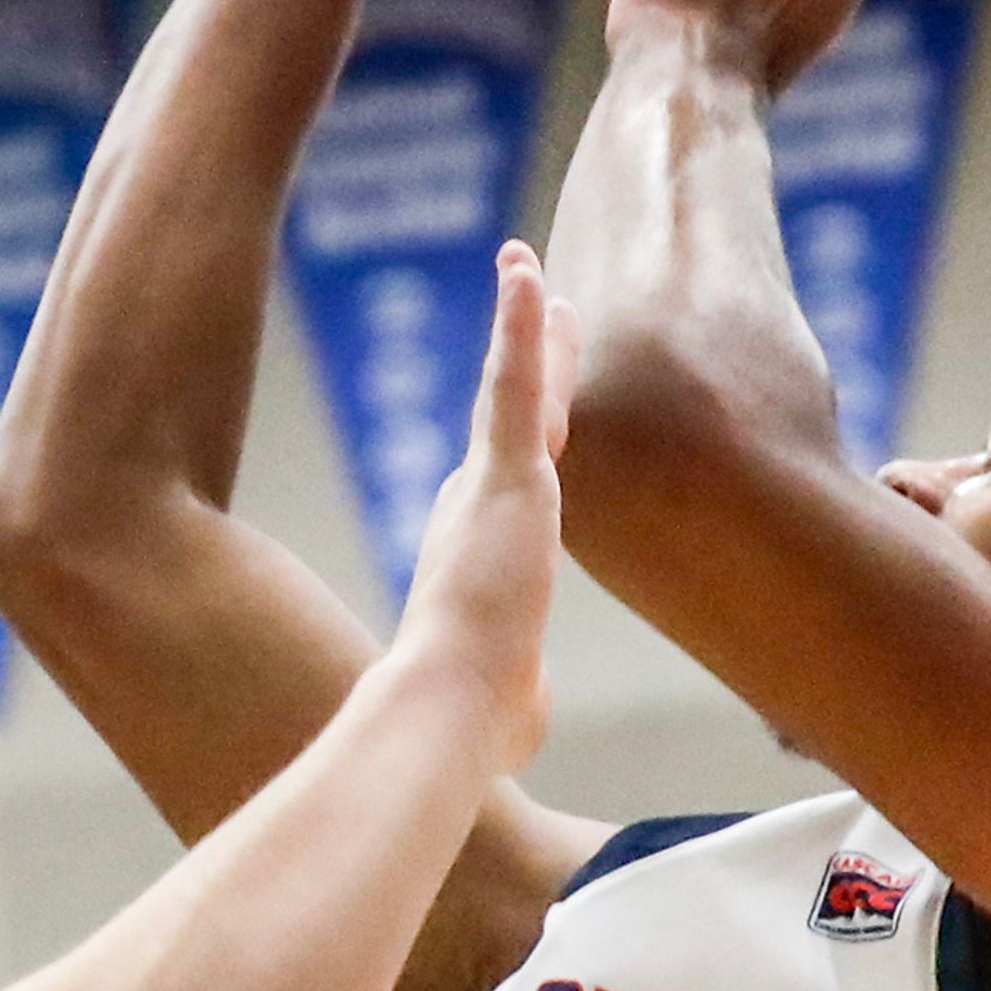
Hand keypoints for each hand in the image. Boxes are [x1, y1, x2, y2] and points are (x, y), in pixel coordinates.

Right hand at [391, 242, 574, 771]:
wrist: (449, 705)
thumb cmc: (474, 721)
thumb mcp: (508, 701)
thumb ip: (516, 695)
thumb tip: (521, 726)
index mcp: (478, 553)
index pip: (510, 481)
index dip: (523, 436)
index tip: (536, 408)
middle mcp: (473, 506)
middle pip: (512, 419)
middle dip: (531, 362)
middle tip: (542, 305)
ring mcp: (490, 485)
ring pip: (513, 386)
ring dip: (522, 321)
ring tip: (527, 264)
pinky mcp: (508, 472)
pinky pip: (515, 379)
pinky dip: (518, 322)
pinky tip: (524, 267)